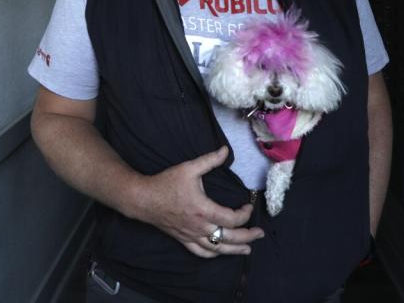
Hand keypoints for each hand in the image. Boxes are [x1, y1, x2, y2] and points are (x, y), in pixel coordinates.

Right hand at [133, 146, 264, 257]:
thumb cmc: (166, 183)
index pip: (231, 219)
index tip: (248, 206)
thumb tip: (226, 150)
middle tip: (260, 233)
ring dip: (235, 250)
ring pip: (217, 249)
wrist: (143, 199)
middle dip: (247, 237)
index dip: (244, 214)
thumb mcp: (189, 168)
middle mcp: (199, 226)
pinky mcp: (183, 239)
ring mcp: (191, 235)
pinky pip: (201, 252)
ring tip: (248, 249)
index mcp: (203, 209)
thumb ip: (210, 160)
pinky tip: (221, 252)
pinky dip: (214, 254)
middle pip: (229, 238)